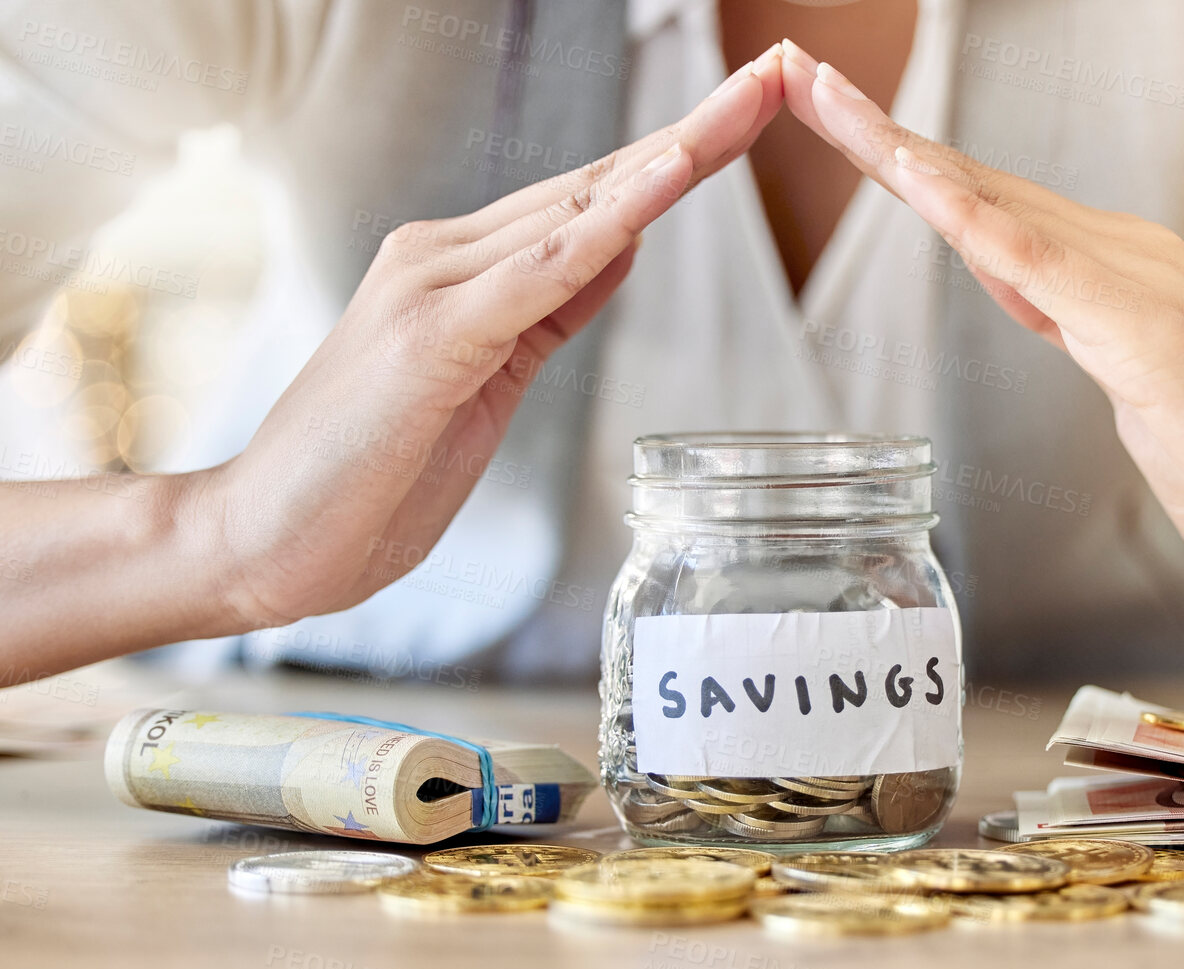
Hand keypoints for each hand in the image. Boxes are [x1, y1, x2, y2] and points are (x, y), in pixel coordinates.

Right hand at [201, 46, 786, 629]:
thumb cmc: (372, 472)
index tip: (752, 114)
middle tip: (778, 78)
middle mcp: (444, 256)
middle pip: (597, 186)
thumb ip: (548, 310)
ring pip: (576, 212)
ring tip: (749, 104)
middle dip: (697, 134)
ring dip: (670, 158)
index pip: (592, 202)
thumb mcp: (489, 381)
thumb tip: (620, 246)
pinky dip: (605, 229)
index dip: (677, 157)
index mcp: (462, 269)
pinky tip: (663, 186)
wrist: (265, 536)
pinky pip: (538, 275)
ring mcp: (432, 289)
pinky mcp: (430, 338)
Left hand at [778, 42, 1183, 604]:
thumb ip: (1081, 331)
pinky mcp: (1145, 333)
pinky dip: (968, 214)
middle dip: (876, 131)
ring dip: (898, 148)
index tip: (834, 123)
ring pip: (992, 202)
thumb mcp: (1133, 389)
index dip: (903, 165)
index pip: (986, 208)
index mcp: (1114, 274)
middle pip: (974, 184)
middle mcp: (1123, 258)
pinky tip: (912, 175)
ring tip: (822, 92)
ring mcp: (1137, 287)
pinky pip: (1037, 262)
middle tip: (798, 76)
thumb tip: (1031, 297)